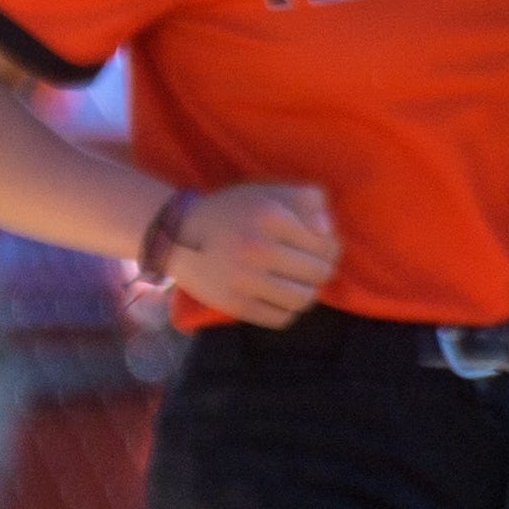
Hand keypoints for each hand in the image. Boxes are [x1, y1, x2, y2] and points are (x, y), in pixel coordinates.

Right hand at [162, 184, 339, 327]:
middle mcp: (259, 249)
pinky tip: (280, 299)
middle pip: (318, 273)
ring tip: (299, 285)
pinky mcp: (235, 304)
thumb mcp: (270, 191)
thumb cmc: (231, 211)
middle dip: (322, 271)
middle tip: (312, 268)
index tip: (320, 249)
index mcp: (271, 217)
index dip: (330, 248)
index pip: (325, 244)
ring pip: (302, 298)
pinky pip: (280, 318)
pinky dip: (288, 311)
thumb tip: (327, 231)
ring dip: (308, 293)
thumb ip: (308, 199)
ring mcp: (245, 280)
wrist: (178, 235)